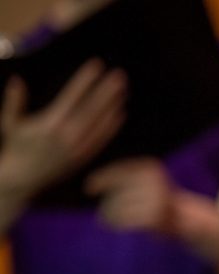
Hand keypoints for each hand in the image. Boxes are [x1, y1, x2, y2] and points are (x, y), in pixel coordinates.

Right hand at [0, 59, 125, 199]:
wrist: (23, 179)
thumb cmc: (15, 148)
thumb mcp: (9, 123)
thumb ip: (13, 102)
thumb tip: (17, 81)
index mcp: (50, 124)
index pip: (72, 96)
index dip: (85, 80)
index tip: (96, 65)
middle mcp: (67, 136)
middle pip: (92, 108)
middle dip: (106, 90)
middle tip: (119, 75)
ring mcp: (78, 148)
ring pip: (100, 123)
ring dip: (113, 105)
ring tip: (123, 89)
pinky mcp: (84, 157)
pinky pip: (102, 139)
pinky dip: (112, 126)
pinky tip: (120, 112)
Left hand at [86, 157, 177, 230]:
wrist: (186, 219)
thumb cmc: (156, 199)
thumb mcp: (143, 182)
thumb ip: (122, 179)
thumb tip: (90, 184)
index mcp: (151, 168)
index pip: (121, 171)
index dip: (102, 179)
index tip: (88, 189)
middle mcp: (154, 181)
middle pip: (119, 190)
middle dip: (108, 202)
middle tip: (102, 214)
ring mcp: (155, 199)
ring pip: (120, 205)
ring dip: (108, 214)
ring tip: (104, 220)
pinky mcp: (154, 216)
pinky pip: (126, 219)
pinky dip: (116, 223)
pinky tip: (112, 224)